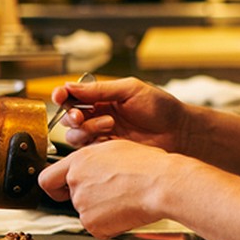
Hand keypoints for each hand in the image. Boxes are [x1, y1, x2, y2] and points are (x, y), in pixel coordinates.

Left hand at [39, 139, 171, 237]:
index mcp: (79, 162)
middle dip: (89, 196)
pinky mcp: (94, 226)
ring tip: (125, 197)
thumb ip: (92, 159)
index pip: (47, 179)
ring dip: (102, 209)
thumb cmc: (147, 165)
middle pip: (72, 196)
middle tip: (112, 191)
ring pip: (87, 211)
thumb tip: (89, 166)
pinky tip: (126, 210)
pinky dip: (110, 223)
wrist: (162, 185)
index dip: (55, 186)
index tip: (62, 189)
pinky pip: (98, 227)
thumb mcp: (115, 149)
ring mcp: (83, 206)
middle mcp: (76, 183)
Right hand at [51, 77, 188, 151]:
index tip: (60, 95)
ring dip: (86, 129)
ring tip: (110, 123)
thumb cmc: (160, 107)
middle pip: (70, 118)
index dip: (63, 95)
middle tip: (81, 115)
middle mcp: (100, 116)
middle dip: (71, 115)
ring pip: (76, 135)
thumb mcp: (131, 90)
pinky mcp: (108, 153)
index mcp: (103, 98)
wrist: (179, 132)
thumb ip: (100, 89)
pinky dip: (94, 144)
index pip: (74, 96)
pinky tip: (111, 137)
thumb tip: (71, 85)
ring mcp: (103, 135)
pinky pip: (89, 151)